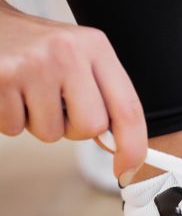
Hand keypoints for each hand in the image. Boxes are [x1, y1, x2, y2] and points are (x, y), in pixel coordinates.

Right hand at [0, 0, 145, 176]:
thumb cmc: (37, 48)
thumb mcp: (79, 58)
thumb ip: (103, 96)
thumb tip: (115, 146)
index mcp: (95, 47)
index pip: (128, 108)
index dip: (133, 146)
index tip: (128, 169)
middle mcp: (68, 52)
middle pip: (91, 127)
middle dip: (74, 128)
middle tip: (56, 105)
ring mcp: (33, 64)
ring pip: (51, 133)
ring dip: (38, 122)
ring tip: (28, 92)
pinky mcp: (1, 78)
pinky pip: (15, 129)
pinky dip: (10, 119)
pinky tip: (8, 92)